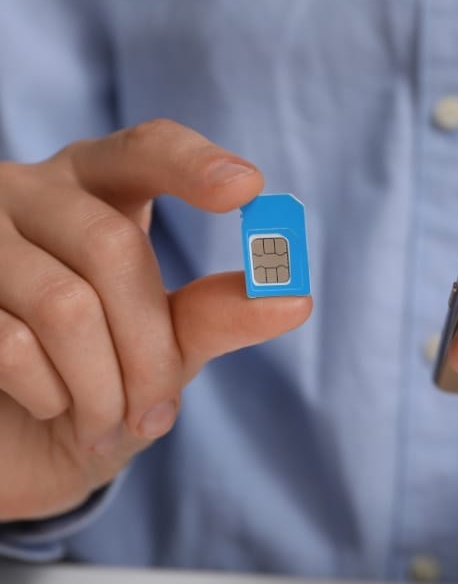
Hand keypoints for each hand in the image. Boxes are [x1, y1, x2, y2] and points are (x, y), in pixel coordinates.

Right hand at [0, 119, 311, 520]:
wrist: (19, 444)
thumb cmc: (98, 383)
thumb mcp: (166, 349)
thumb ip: (216, 315)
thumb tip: (293, 298)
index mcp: (98, 190)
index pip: (145, 150)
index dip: (193, 165)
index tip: (248, 188)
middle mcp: (32, 196)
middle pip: (112, 247)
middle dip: (150, 346)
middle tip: (159, 412)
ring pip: (65, 305)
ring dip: (104, 386)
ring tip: (110, 421)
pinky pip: (10, 344)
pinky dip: (52, 396)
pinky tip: (52, 406)